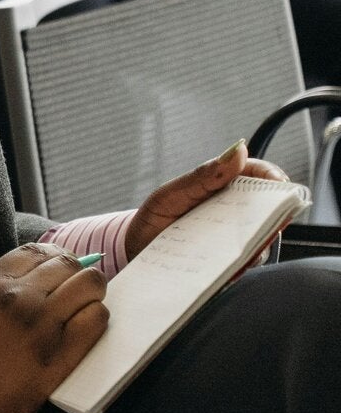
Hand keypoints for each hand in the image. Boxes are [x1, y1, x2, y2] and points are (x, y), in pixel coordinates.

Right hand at [0, 244, 108, 412]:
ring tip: (83, 308)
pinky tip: (86, 328)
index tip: (58, 270)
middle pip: (66, 263)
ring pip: (89, 286)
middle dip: (75, 273)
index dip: (53, 258)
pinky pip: (97, 320)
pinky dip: (97, 319)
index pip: (36, 251)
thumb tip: (40, 278)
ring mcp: (43, 325)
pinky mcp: (62, 354)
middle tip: (74, 290)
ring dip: (91, 294)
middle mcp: (18, 298)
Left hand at [124, 139, 289, 261]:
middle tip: (267, 213)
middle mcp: (235, 212)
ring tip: (244, 237)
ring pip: (263, 236)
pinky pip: (247, 262)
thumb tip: (238, 150)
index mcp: (223, 187)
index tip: (278, 182)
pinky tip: (230, 260)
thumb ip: (203, 176)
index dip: (272, 176)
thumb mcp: (172, 193)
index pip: (258, 175)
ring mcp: (235, 238)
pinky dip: (243, 260)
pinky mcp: (231, 263)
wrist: (135, 250)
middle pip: (270, 206)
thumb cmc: (156, 216)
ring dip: (259, 237)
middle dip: (276, 208)